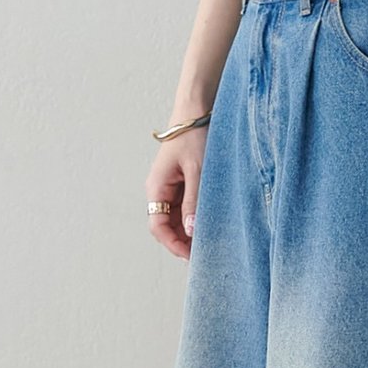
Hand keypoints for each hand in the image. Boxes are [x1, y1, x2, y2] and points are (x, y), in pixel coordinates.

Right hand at [146, 130, 205, 261]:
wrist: (196, 111)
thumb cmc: (195, 136)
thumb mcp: (198, 170)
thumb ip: (194, 201)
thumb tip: (191, 231)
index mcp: (157, 187)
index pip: (158, 226)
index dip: (173, 244)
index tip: (192, 256)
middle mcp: (159, 190)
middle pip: (166, 226)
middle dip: (182, 242)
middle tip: (205, 253)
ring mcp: (170, 187)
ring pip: (176, 219)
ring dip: (189, 231)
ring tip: (210, 241)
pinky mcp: (181, 183)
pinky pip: (185, 208)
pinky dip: (195, 218)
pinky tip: (210, 223)